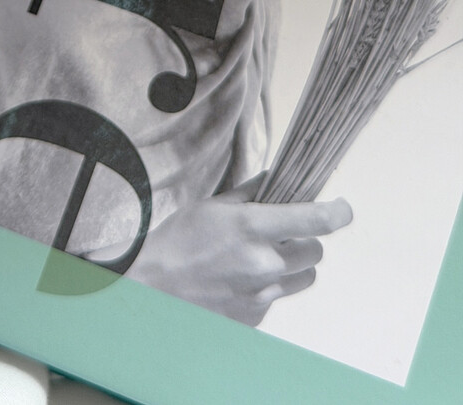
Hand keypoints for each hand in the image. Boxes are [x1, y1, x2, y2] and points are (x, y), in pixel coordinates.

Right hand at [127, 177, 352, 325]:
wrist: (155, 289)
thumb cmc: (178, 241)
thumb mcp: (211, 206)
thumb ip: (250, 195)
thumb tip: (279, 182)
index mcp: (252, 227)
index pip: (315, 220)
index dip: (337, 212)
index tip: (343, 208)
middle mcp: (264, 263)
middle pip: (316, 251)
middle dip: (306, 238)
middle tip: (283, 231)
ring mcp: (262, 294)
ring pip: (304, 276)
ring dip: (294, 264)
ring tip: (265, 256)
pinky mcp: (257, 316)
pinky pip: (279, 297)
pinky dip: (270, 286)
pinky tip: (241, 278)